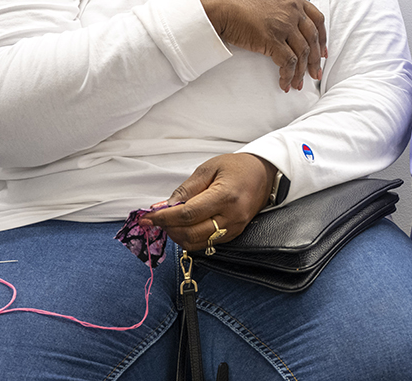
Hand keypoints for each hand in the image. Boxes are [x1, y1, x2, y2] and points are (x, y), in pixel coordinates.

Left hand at [142, 153, 275, 250]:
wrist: (264, 174)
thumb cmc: (237, 167)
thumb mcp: (208, 169)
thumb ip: (185, 190)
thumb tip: (163, 207)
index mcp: (226, 196)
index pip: (188, 214)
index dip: (164, 217)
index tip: (147, 217)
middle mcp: (232, 216)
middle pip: (190, 233)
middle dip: (168, 228)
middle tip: (156, 219)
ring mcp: (235, 228)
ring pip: (197, 243)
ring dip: (177, 235)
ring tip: (169, 222)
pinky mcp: (234, 234)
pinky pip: (207, 243)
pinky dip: (190, 237)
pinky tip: (184, 226)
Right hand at [195, 0, 326, 91]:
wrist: (216, 3)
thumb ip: (279, 3)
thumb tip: (283, 16)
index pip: (317, 20)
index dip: (322, 38)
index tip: (322, 51)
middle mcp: (292, 11)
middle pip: (313, 38)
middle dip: (315, 60)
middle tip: (315, 73)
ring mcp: (283, 25)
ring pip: (302, 53)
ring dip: (301, 71)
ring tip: (298, 84)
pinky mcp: (271, 39)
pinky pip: (287, 62)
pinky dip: (288, 75)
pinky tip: (284, 83)